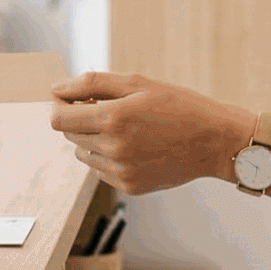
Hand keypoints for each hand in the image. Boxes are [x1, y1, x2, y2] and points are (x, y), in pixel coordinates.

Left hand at [48, 72, 249, 195]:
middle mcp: (113, 149)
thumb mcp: (138, 83)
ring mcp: (120, 172)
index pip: (58, 119)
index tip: (68, 97)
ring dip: (92, 138)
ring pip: (82, 153)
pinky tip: (134, 146)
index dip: (58, 104)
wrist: (214, 142)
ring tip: (125, 128)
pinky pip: (99, 170)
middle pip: (69, 135)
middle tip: (107, 107)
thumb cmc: (178, 106)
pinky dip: (107, 156)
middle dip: (79, 118)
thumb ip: (91, 83)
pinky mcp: (128, 186)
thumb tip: (57, 88)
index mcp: (113, 119)